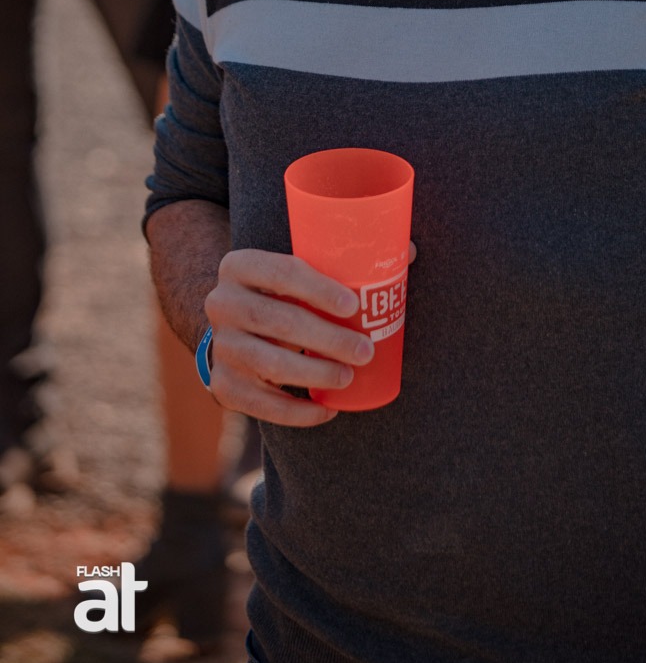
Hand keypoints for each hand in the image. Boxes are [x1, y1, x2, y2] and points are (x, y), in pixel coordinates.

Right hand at [203, 243, 415, 424]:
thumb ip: (346, 260)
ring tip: (348, 377)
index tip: (354, 306)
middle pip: (278, 321)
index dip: (319, 289)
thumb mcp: (300, 269)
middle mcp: (221, 303)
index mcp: (240, 265)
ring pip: (269, 364)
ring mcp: (220, 347)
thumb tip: (407, 251)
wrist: (233, 326)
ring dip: (315, 374)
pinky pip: (261, 404)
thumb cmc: (283, 292)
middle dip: (328, 339)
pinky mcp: (223, 385)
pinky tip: (328, 408)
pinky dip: (297, 412)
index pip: (282, 272)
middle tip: (365, 351)